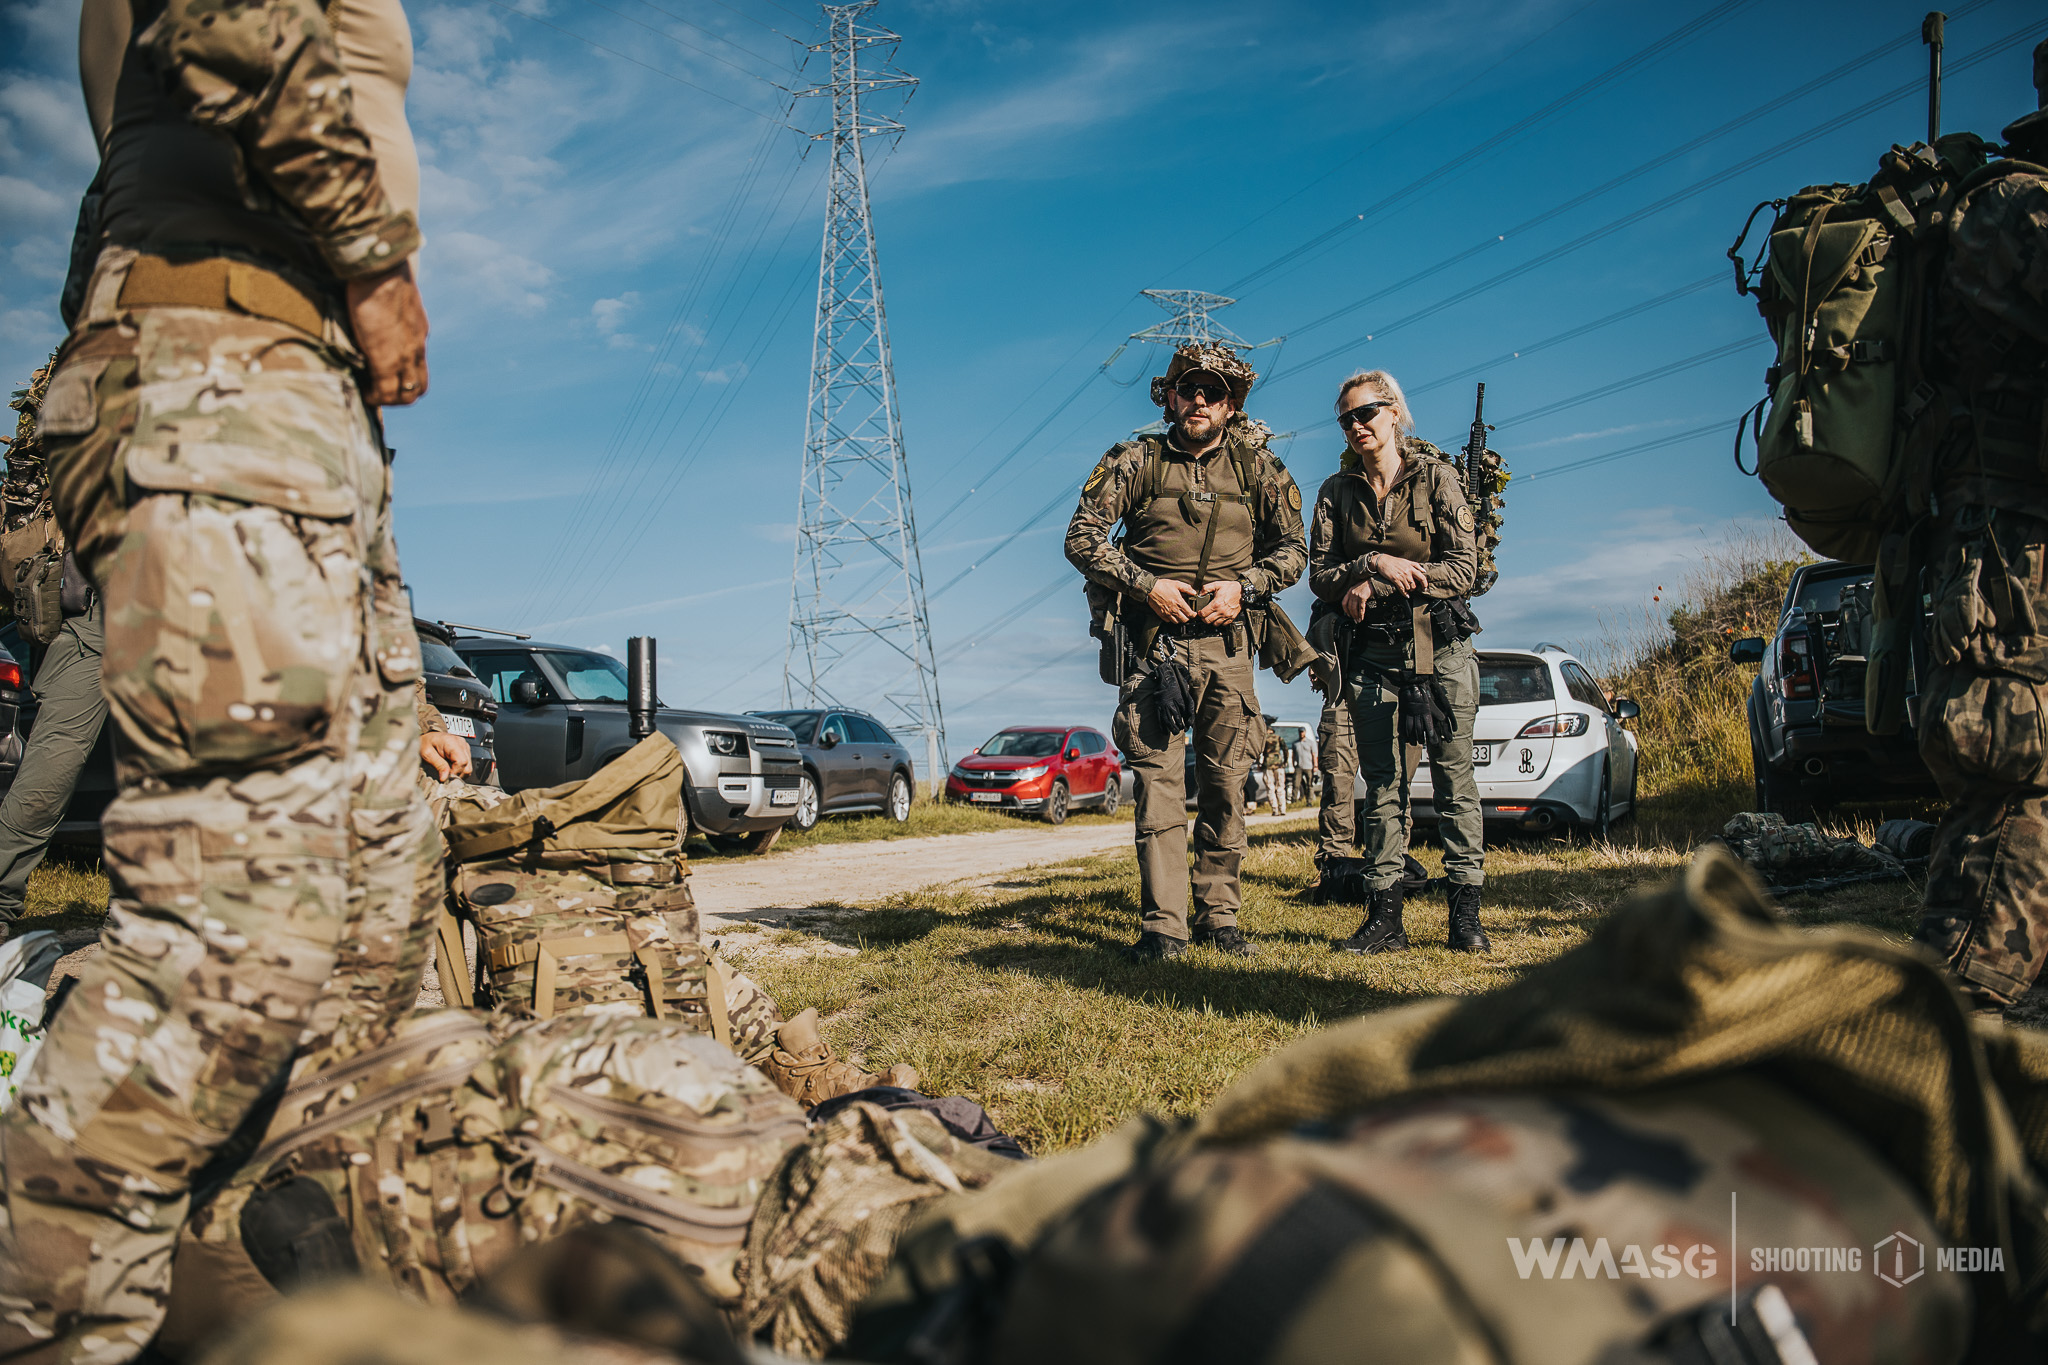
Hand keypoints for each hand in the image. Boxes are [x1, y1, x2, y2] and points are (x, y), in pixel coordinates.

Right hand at [346, 260, 429, 406]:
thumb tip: (375, 310)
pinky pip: (385, 391)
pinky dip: (376, 398)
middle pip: (419, 387)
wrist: (381, 270)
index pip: (420, 366)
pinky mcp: (386, 358)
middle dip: (401, 396)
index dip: (406, 378)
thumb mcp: (394, 298)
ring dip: (389, 400)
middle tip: (379, 392)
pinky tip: (364, 394)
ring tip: (370, 395)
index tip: (387, 379)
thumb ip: (391, 312)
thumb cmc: (380, 275)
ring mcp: (404, 356)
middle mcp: (416, 347)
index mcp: (419, 333)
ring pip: (406, 394)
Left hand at [420, 730, 471, 780]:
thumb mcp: (427, 754)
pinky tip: (451, 768)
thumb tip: (445, 778)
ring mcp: (465, 747)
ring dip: (459, 772)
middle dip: (457, 774)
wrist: (428, 736)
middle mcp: (462, 744)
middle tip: (446, 776)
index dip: (455, 772)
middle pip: (467, 766)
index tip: (446, 776)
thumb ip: (438, 765)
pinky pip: (467, 765)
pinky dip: (460, 769)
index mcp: (452, 743)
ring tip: (448, 771)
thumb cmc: (426, 743)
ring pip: (469, 767)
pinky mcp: (465, 751)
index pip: (462, 762)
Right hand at [1147, 577, 1197, 623]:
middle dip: (1187, 618)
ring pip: (1176, 622)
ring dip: (1179, 619)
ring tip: (1180, 615)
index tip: (1194, 614)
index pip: (1190, 614)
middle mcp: (1174, 610)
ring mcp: (1167, 613)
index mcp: (1179, 603)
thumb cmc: (1162, 586)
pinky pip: (1168, 621)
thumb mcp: (1177, 584)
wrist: (1150, 588)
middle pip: (1184, 620)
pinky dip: (1171, 619)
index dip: (1193, 615)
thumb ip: (1187, 588)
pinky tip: (1171, 615)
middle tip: (1187, 615)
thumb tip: (1193, 592)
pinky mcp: (1161, 614)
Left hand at [1196, 579, 1242, 624]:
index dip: (1200, 613)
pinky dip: (1220, 622)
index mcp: (1216, 604)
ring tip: (1211, 616)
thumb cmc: (1230, 588)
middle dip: (1204, 618)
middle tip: (1204, 615)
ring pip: (1215, 624)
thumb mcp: (1216, 584)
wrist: (1242, 591)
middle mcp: (1221, 611)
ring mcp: (1227, 615)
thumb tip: (1200, 593)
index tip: (1200, 612)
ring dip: (1212, 621)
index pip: (1203, 614)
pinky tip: (1219, 617)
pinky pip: (1224, 624)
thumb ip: (1206, 588)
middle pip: (1207, 621)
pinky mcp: (1231, 617)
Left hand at [1341, 581, 1373, 621]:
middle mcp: (1352, 593)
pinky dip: (1361, 614)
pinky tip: (1362, 617)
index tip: (1347, 615)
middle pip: (1349, 607)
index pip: (1344, 602)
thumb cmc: (1366, 586)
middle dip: (1352, 615)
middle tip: (1354, 620)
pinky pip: (1361, 608)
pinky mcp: (1362, 597)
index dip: (1345, 610)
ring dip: (1356, 616)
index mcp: (1349, 591)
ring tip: (1358, 620)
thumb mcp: (1357, 589)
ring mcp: (1357, 595)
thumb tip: (1353, 607)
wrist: (1372, 582)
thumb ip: (1353, 596)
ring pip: (1354, 608)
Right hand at [1372, 553, 1428, 593]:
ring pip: (1408, 588)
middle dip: (1414, 588)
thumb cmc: (1395, 561)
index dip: (1425, 584)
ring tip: (1408, 590)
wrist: (1384, 561)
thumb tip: (1424, 571)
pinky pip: (1402, 589)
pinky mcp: (1395, 580)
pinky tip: (1406, 595)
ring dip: (1409, 590)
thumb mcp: (1407, 561)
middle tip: (1412, 588)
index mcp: (1411, 568)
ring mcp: (1401, 577)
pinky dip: (1404, 593)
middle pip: (1414, 585)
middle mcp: (1407, 573)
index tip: (1425, 588)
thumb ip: (1416, 565)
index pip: (1421, 577)